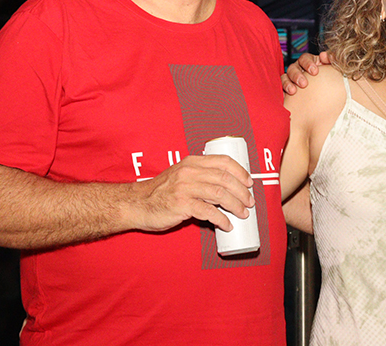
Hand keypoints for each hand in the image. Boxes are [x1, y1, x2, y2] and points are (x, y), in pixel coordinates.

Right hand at [129, 154, 254, 232]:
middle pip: (225, 178)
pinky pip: (208, 211)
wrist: (136, 204)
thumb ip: (199, 177)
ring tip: (243, 213)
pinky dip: (221, 219)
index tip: (249, 182)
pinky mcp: (181, 204)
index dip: (240, 172)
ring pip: (220, 194)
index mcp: (192, 162)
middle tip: (250, 202)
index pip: (223, 161)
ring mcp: (185, 187)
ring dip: (236, 205)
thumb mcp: (180, 176)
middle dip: (242, 191)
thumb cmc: (160, 192)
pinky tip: (227, 224)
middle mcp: (189, 172)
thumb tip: (226, 187)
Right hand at [282, 51, 330, 93]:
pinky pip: (280, 88)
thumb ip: (331, 60)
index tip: (315, 71)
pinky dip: (282, 91)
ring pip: (285, 77)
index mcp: (308, 63)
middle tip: (304, 84)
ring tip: (293, 91)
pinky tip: (286, 95)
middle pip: (293, 68)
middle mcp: (298, 69)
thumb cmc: (328, 80)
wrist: (324, 98)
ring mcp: (290, 79)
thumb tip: (324, 55)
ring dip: (288, 83)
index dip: (308, 63)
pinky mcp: (285, 89)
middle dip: (297, 75)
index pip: (305, 58)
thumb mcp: (331, 69)